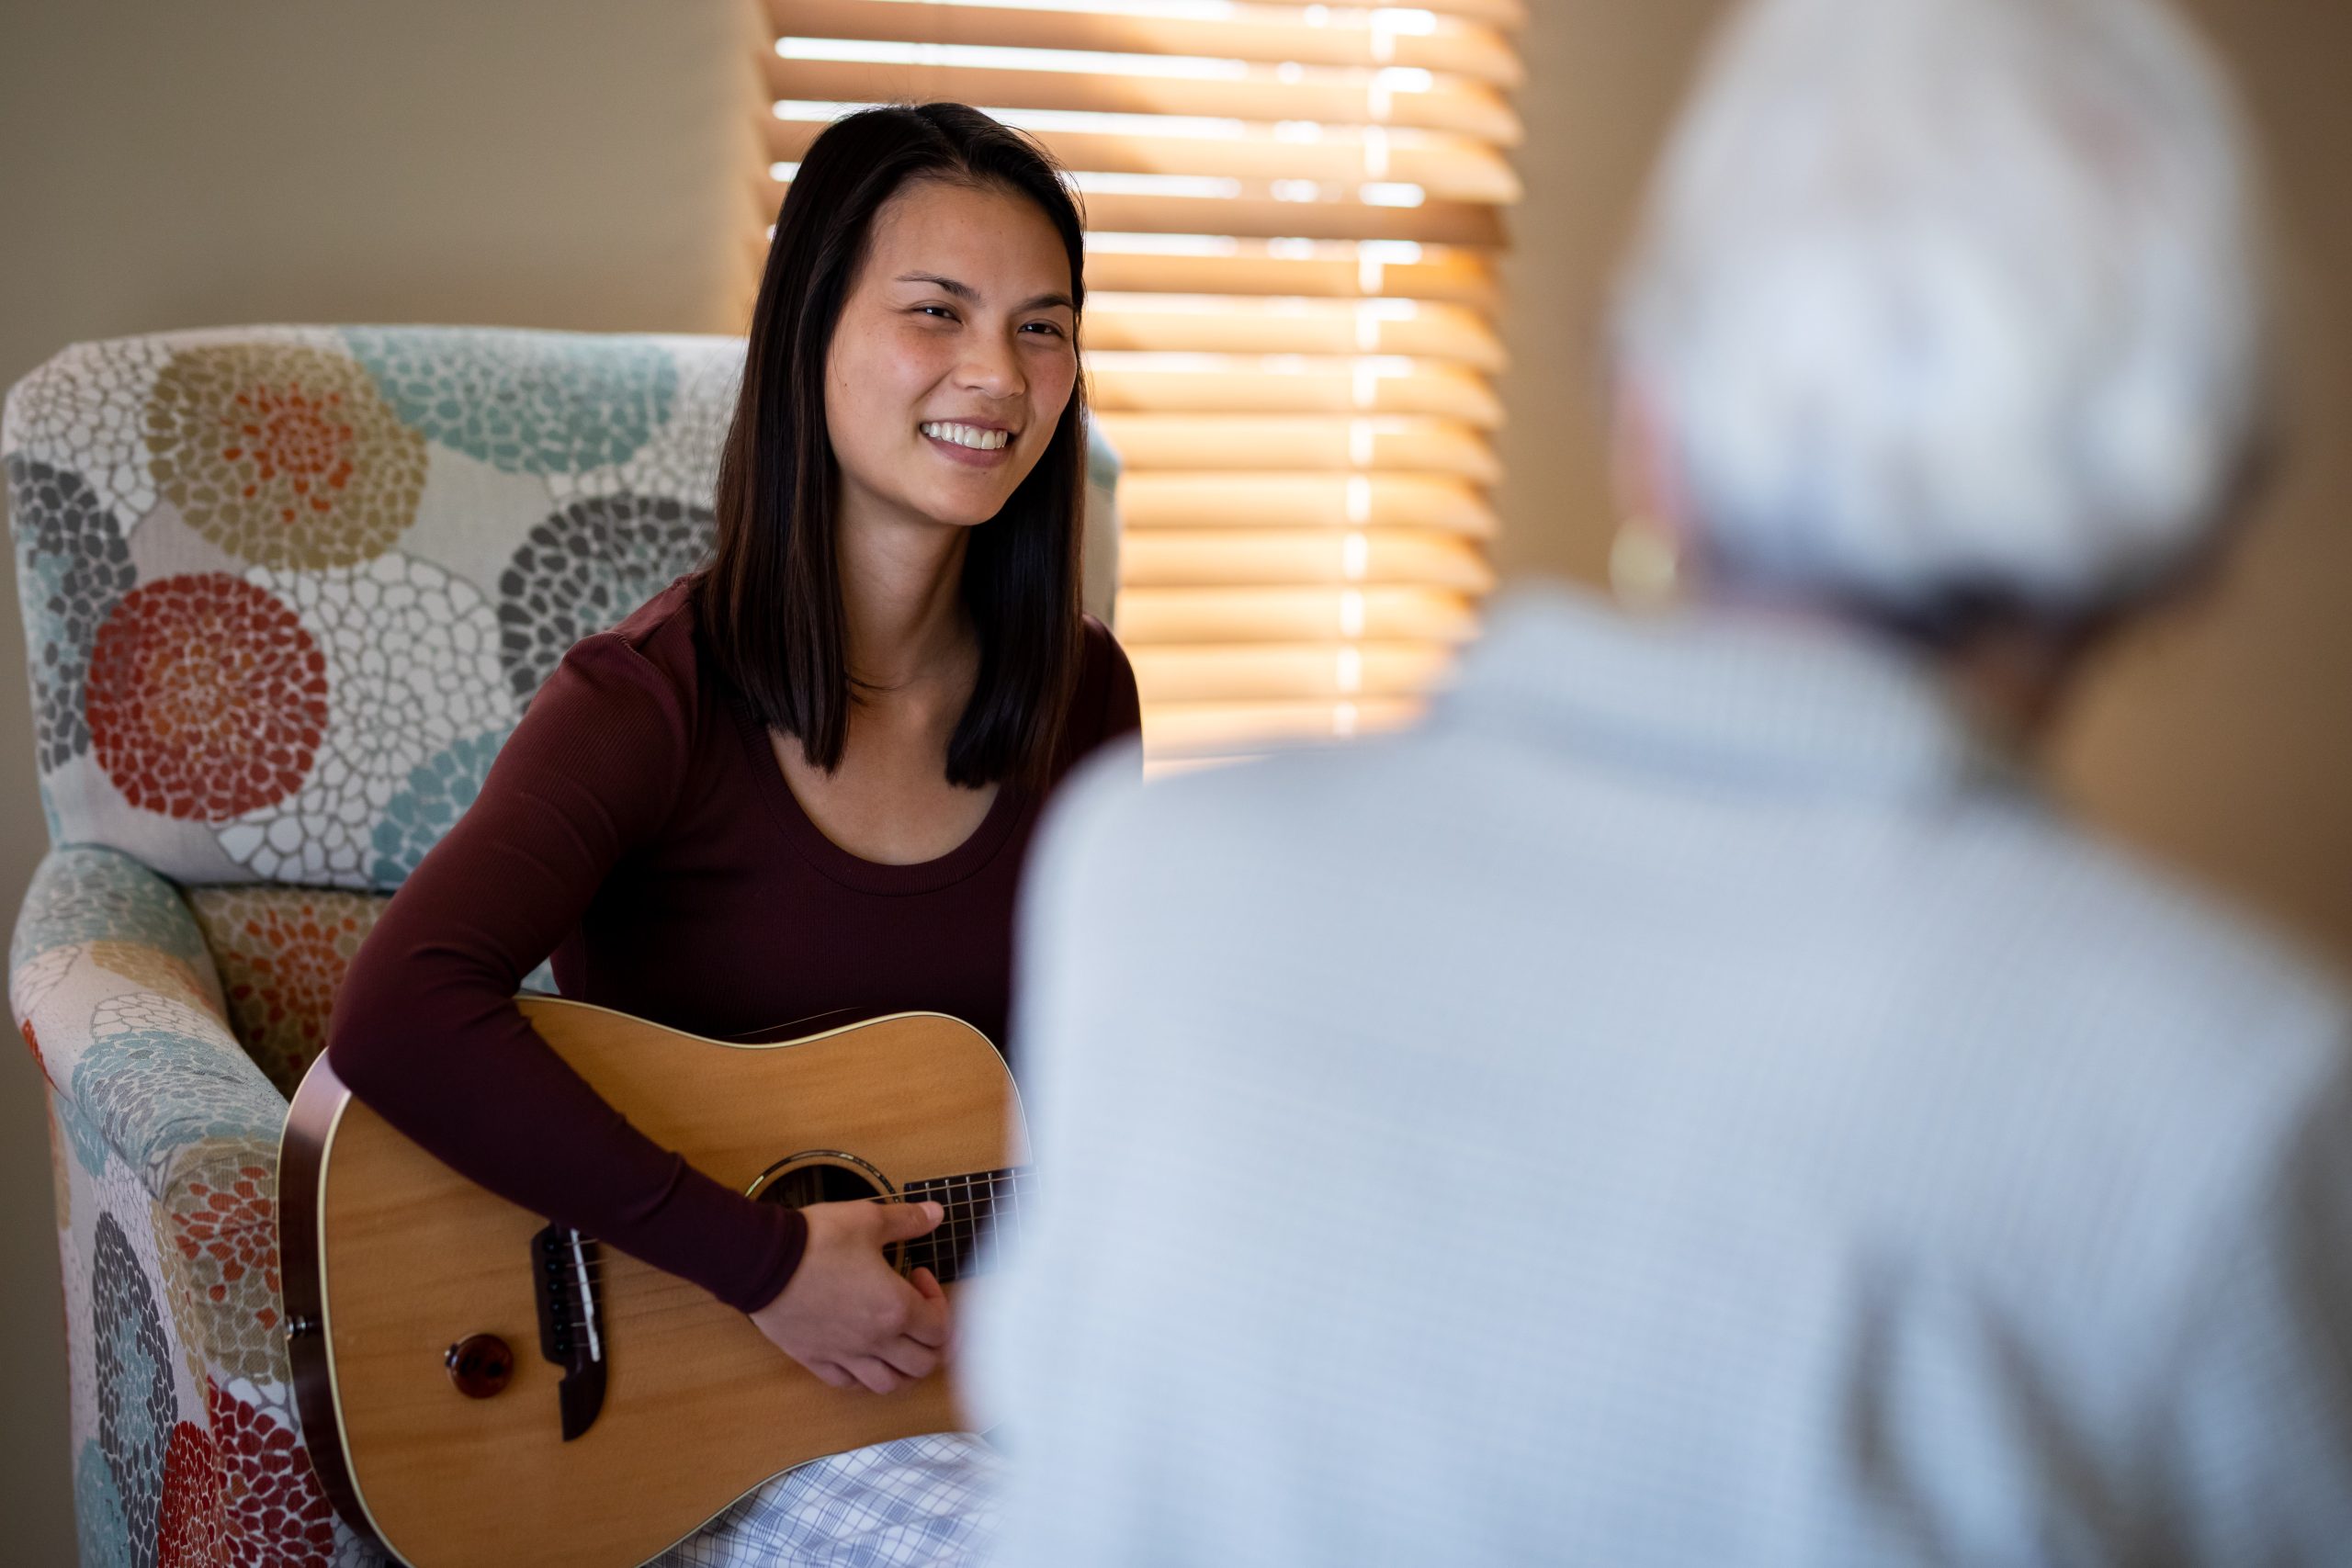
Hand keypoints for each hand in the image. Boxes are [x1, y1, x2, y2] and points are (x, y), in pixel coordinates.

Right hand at [748, 1199, 951, 1394]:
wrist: (763, 1261)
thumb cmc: (816, 1241)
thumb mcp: (868, 1219)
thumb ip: (907, 1220)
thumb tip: (936, 1214)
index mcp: (895, 1309)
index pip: (940, 1329)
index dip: (940, 1302)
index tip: (918, 1276)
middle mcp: (874, 1341)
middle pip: (923, 1364)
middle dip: (932, 1342)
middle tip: (921, 1316)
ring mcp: (844, 1355)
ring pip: (888, 1384)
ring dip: (903, 1369)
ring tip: (898, 1344)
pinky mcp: (815, 1359)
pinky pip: (847, 1384)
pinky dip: (862, 1377)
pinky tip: (861, 1356)